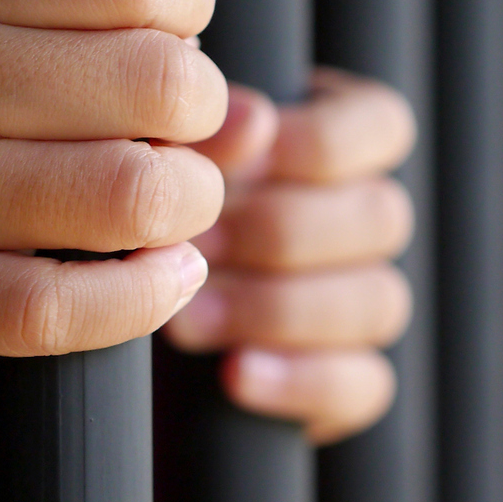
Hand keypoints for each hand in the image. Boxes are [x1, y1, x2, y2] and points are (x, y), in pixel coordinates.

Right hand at [0, 0, 226, 357]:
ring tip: (174, 198)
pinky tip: (169, 273)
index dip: (186, 0)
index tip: (168, 26)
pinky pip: (57, 312)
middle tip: (174, 125)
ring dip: (191, 201)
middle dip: (198, 110)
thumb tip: (248, 109)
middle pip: (153, 83)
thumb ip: (72, 13)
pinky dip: (143, 297)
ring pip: (128, 195)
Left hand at [166, 69, 416, 443]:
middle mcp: (369, 219)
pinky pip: (364, 383)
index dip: (322, 142)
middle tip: (200, 245)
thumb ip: (211, 137)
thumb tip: (251, 118)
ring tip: (190, 316)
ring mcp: (368, 299)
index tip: (245, 161)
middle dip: (281, 232)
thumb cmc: (157, 206)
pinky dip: (301, 378)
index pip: (382, 125)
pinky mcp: (353, 377)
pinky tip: (236, 372)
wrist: (120, 298)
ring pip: (378, 300)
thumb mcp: (172, 164)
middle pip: (381, 218)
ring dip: (277, 308)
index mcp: (345, 143)